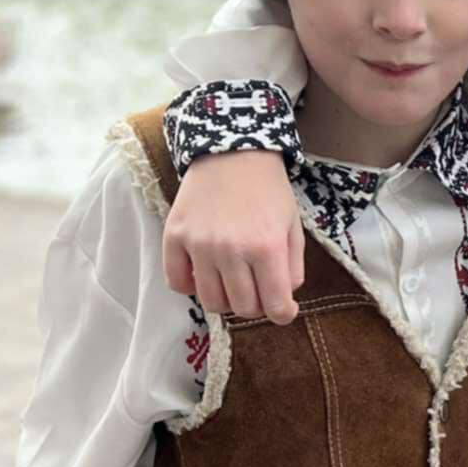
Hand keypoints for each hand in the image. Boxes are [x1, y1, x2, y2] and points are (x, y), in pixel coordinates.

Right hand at [163, 150, 303, 323]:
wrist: (232, 152)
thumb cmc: (269, 191)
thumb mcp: (293, 226)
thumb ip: (293, 267)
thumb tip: (282, 301)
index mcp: (267, 247)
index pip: (275, 306)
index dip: (283, 313)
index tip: (283, 309)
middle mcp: (231, 250)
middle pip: (242, 308)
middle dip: (256, 305)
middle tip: (258, 290)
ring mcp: (199, 244)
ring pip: (211, 302)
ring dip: (225, 299)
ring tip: (232, 282)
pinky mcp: (174, 236)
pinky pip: (177, 283)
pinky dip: (191, 286)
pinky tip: (205, 273)